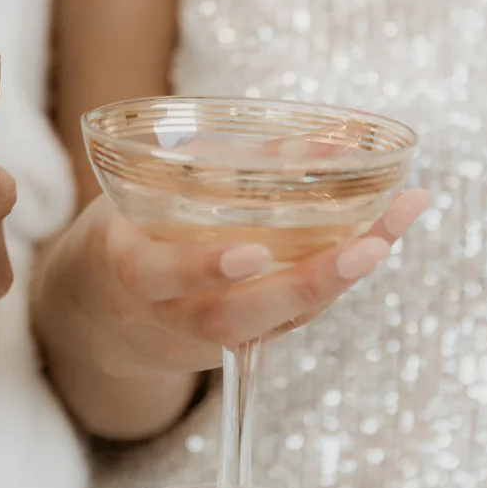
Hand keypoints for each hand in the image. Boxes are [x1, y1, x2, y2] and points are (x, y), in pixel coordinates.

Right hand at [32, 188, 430, 438]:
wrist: (100, 315)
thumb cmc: (127, 234)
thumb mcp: (146, 195)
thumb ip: (220, 167)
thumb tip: (326, 141)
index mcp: (128, 272)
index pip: (158, 275)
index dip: (202, 267)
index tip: (251, 252)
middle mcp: (166, 316)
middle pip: (230, 320)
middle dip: (302, 286)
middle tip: (364, 248)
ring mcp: (203, 339)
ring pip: (271, 327)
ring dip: (335, 284)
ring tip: (387, 236)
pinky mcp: (235, 346)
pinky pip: (287, 321)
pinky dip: (332, 283)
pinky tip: (375, 240)